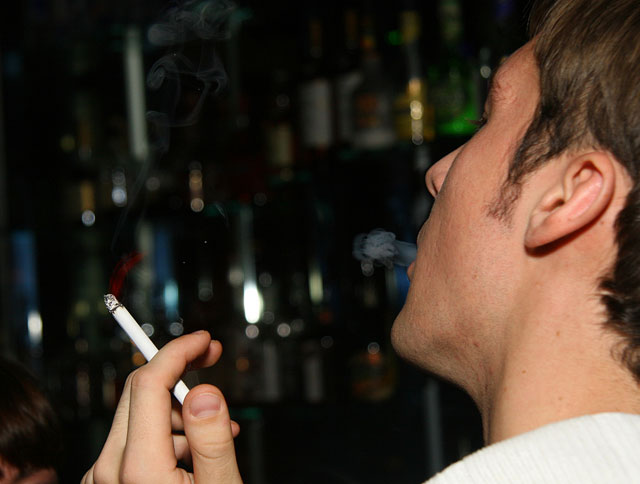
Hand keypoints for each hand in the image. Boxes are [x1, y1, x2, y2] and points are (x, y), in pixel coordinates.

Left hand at [82, 331, 242, 483]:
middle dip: (179, 371)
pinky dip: (165, 433)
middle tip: (210, 359)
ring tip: (216, 433)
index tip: (201, 340)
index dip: (178, 352)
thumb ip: (211, 441)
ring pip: (138, 415)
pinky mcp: (107, 482)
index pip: (148, 384)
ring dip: (178, 410)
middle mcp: (109, 470)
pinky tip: (193, 450)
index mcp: (137, 469)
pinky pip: (134, 439)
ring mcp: (102, 477)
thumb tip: (205, 393)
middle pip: (139, 392)